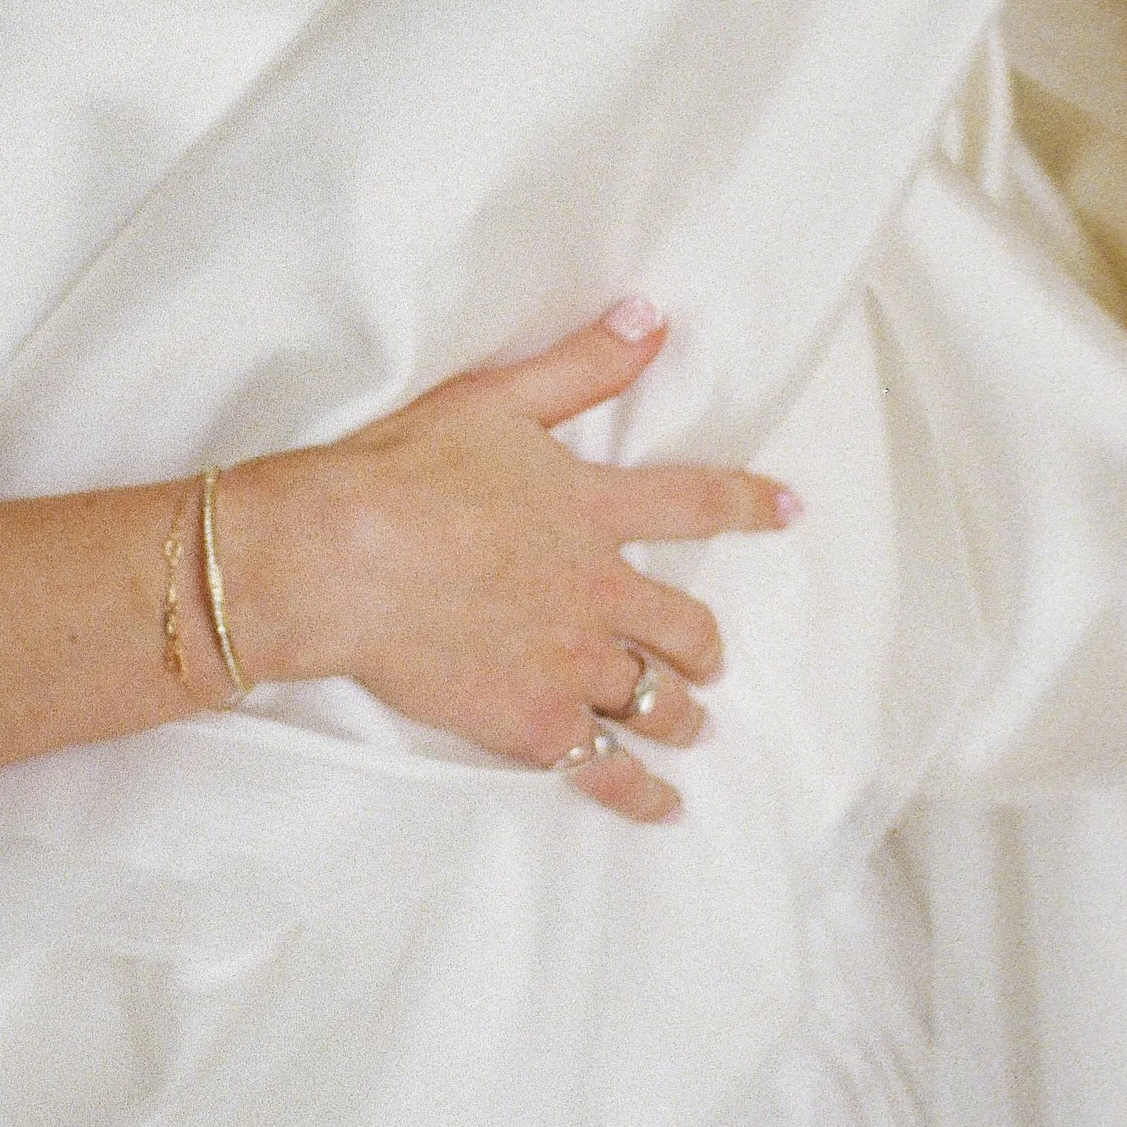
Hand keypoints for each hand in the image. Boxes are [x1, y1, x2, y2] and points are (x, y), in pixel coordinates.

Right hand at [219, 301, 794, 819]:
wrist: (337, 560)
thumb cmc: (399, 472)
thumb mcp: (493, 399)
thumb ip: (579, 366)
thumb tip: (650, 319)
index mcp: (592, 510)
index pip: (695, 502)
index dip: (749, 505)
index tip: (790, 512)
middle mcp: (600, 591)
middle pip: (685, 625)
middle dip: (704, 645)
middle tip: (709, 658)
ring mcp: (573, 664)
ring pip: (658, 700)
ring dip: (682, 713)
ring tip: (691, 724)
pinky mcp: (535, 725)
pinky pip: (608, 771)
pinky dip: (643, 793)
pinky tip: (662, 806)